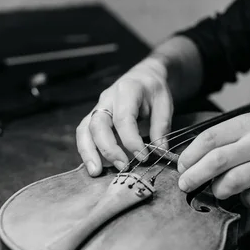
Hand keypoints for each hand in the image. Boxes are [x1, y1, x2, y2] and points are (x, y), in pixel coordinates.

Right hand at [76, 57, 173, 175]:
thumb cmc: (154, 90)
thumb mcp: (164, 104)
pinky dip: (87, 150)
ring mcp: (98, 107)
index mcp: (127, 90)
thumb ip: (161, 127)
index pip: (124, 119)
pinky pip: (84, 133)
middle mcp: (107, 98)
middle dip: (108, 149)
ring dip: (89, 152)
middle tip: (123, 167)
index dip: (132, 141)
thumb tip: (160, 151)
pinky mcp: (94, 117)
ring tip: (96, 172)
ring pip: (85, 129)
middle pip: (99, 124)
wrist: (143, 77)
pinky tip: (95, 166)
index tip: (143, 157)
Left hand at [177, 113, 249, 208]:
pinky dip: (245, 200)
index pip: (209, 138)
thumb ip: (227, 137)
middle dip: (194, 176)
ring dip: (219, 190)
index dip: (190, 155)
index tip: (182, 166)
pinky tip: (249, 192)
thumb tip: (192, 157)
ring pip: (233, 183)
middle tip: (185, 184)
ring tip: (219, 190)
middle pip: (217, 161)